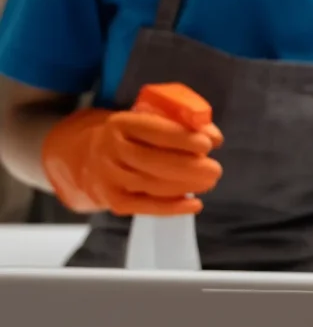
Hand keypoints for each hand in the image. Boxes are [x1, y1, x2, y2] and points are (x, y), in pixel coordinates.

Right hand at [43, 83, 222, 215]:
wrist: (83, 154)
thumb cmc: (128, 134)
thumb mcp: (147, 118)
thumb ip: (182, 123)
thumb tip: (214, 137)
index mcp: (120, 123)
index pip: (153, 131)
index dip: (181, 138)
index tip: (207, 144)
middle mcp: (110, 150)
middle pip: (152, 161)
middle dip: (188, 166)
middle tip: (215, 169)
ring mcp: (109, 177)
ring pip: (151, 185)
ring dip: (185, 186)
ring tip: (209, 181)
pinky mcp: (113, 200)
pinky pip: (145, 207)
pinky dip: (172, 208)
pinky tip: (194, 204)